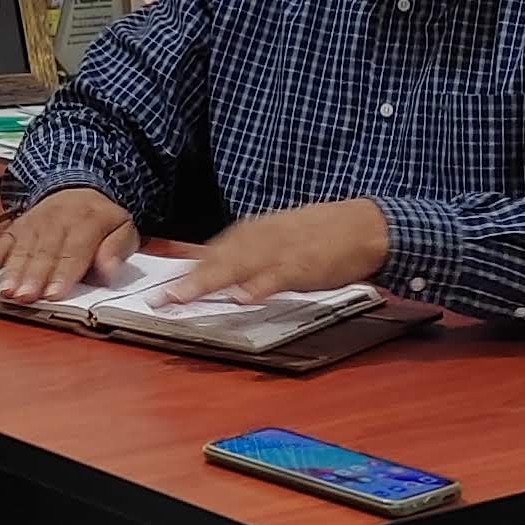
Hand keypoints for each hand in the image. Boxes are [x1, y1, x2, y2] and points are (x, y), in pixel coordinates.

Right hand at [0, 188, 138, 301]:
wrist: (78, 188)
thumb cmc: (101, 219)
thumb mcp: (123, 228)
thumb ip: (117, 250)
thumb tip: (108, 270)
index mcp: (88, 221)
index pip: (75, 250)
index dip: (63, 273)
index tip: (54, 293)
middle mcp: (57, 220)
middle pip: (44, 252)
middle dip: (33, 276)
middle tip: (25, 297)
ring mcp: (33, 222)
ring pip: (21, 249)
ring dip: (11, 271)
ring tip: (5, 292)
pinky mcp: (15, 227)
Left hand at [155, 198, 389, 304]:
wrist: (364, 225)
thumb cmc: (320, 235)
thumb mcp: (277, 237)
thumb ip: (246, 252)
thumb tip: (209, 265)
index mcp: (254, 232)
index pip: (213, 250)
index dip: (186, 269)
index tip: (161, 289)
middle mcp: (262, 238)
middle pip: (219, 259)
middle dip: (188, 279)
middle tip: (162, 300)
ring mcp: (283, 250)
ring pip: (240, 266)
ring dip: (210, 281)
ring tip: (185, 297)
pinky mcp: (306, 265)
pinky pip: (278, 276)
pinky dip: (260, 286)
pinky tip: (242, 298)